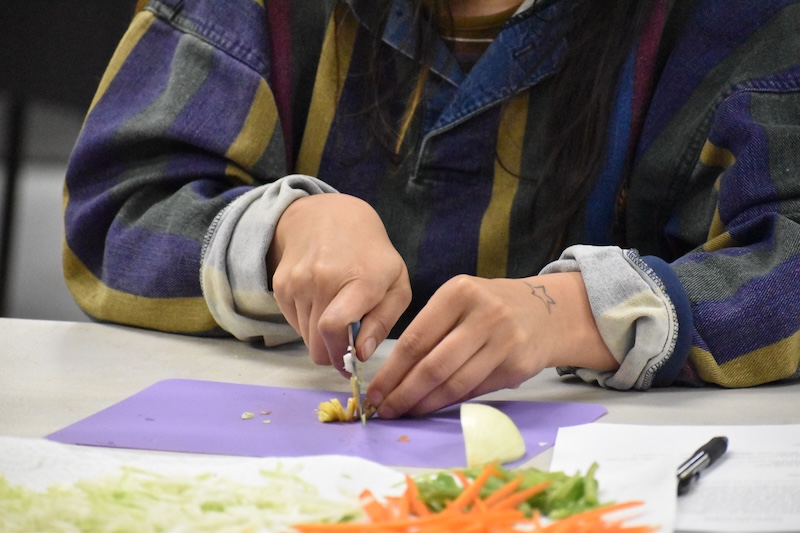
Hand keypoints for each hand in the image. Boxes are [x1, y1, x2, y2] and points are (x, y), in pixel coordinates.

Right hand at [267, 193, 410, 372]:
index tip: (350, 364)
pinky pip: (293, 323)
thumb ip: (383, 322)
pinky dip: (308, 324)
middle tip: (346, 347)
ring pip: (305, 338)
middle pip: (317, 343)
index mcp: (360, 279)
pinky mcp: (281, 285)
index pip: (333, 326)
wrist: (329, 216)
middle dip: (332, 355)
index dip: (340, 354)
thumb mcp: (396, 284)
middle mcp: (323, 279)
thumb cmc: (372, 255)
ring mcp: (297, 281)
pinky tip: (321, 303)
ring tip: (336, 314)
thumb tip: (361, 354)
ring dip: (321, 338)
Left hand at [366, 272, 616, 417]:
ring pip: (454, 383)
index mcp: (458, 292)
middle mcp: (483, 314)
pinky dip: (450, 403)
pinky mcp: (517, 365)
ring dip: (425, 404)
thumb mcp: (459, 301)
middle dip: (403, 393)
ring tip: (405, 412)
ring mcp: (504, 340)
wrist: (547, 311)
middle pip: (433, 365)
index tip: (374, 391)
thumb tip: (392, 376)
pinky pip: (475, 391)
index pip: (415, 339)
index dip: (391, 371)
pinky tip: (432, 407)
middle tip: (384, 409)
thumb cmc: (488, 307)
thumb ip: (431, 330)